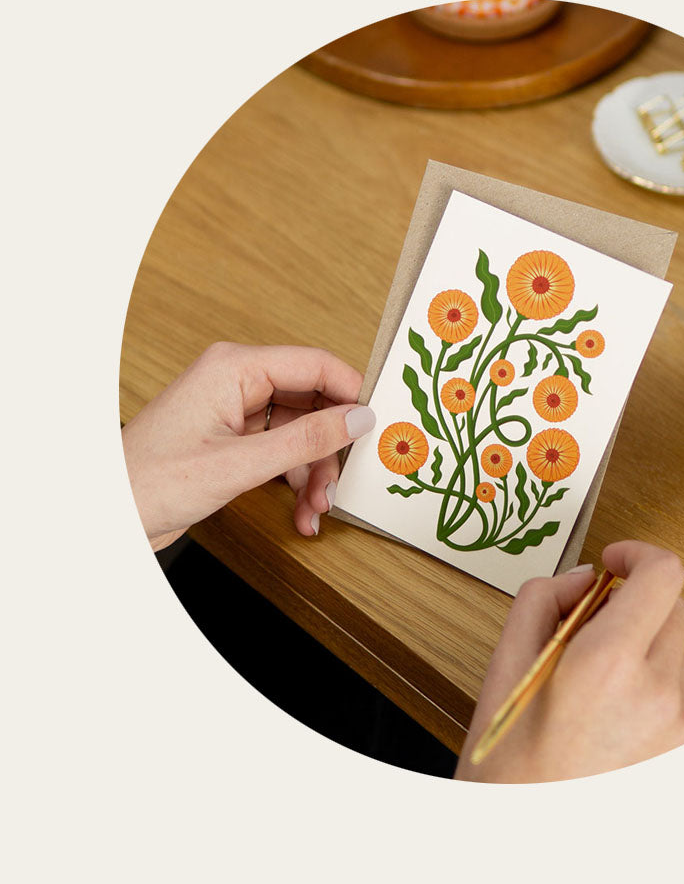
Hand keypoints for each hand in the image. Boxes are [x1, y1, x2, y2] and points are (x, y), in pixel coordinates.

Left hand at [122, 342, 375, 549]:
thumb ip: (305, 440)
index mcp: (234, 368)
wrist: (104, 518)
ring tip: (317, 507)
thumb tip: (358, 419)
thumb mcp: (239, 465)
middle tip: (343, 480)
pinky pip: (284, 450)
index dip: (352, 392)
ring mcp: (236, 412)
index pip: (315, 364)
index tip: (378, 424)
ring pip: (302, 431)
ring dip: (316, 471)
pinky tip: (301, 509)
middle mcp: (237, 382)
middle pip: (313, 402)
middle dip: (331, 446)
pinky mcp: (234, 440)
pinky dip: (297, 479)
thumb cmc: (148, 482)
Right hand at [455, 541, 683, 782]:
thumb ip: (542, 599)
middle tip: (592, 617)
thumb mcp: (504, 666)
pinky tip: (615, 697)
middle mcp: (656, 693)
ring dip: (653, 635)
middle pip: (676, 606)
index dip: (638, 554)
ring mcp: (677, 725)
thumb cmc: (508, 767)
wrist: (525, 843)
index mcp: (608, 664)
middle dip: (637, 598)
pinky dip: (659, 674)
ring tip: (604, 661)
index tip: (614, 561)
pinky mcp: (683, 750)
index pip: (663, 574)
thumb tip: (582, 578)